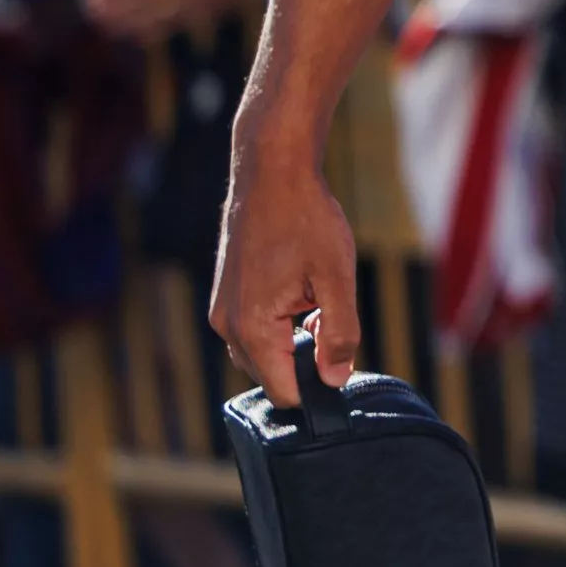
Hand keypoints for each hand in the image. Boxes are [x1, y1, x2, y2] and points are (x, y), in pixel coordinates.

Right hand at [211, 130, 361, 404]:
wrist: (271, 173)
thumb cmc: (306, 220)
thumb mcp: (337, 278)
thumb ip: (339, 334)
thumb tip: (335, 378)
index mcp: (253, 328)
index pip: (285, 393)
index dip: (319, 389)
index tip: (343, 365)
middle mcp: (227, 326)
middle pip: (272, 376)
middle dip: (307, 363)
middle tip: (334, 323)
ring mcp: (222, 311)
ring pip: (263, 354)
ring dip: (294, 343)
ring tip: (319, 303)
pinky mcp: (225, 297)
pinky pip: (254, 331)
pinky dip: (281, 326)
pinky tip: (304, 295)